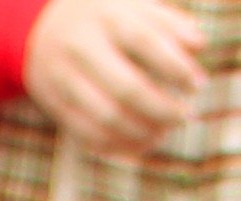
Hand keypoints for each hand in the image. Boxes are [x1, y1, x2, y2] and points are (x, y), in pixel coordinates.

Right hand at [22, 0, 202, 155]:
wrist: (41, 28)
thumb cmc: (106, 18)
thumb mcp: (133, 7)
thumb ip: (168, 23)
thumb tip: (199, 46)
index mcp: (106, 16)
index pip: (146, 42)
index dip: (176, 67)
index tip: (197, 84)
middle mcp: (81, 46)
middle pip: (126, 88)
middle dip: (162, 109)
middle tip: (185, 116)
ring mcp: (64, 77)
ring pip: (107, 117)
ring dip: (143, 132)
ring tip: (164, 132)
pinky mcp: (55, 104)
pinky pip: (89, 134)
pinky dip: (120, 145)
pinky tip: (142, 143)